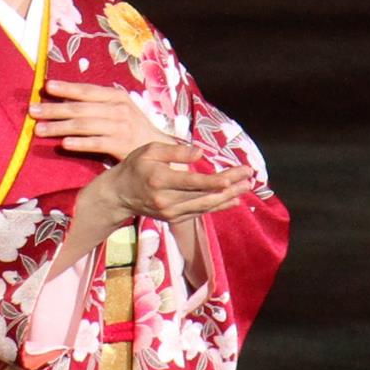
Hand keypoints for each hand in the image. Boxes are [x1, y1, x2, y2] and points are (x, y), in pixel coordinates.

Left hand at [31, 80, 174, 160]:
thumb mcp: (118, 110)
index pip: (87, 90)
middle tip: (32, 110)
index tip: (46, 86)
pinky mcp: (122, 146)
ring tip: (39, 130)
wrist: (159, 150)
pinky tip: (63, 144)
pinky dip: (79, 143)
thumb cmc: (132, 129)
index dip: (67, 88)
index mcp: (116, 97)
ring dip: (59, 127)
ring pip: (84, 126)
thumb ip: (96, 105)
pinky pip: (96, 143)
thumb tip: (64, 101)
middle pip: (81, 108)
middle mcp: (119, 109)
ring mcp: (121, 127)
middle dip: (54, 109)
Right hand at [74, 142, 252, 230]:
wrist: (118, 195)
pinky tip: (233, 200)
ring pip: (206, 206)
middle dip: (231, 187)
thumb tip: (200, 153)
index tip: (240, 171)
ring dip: (229, 197)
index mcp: (160, 180)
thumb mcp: (149, 150)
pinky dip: (218, 207)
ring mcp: (170, 212)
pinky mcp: (173, 219)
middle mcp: (166, 200)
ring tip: (247, 187)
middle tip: (251, 177)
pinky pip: (200, 213)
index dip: (221, 178)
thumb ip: (175, 150)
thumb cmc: (135, 167)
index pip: (196, 182)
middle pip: (206, 195)